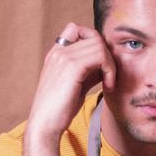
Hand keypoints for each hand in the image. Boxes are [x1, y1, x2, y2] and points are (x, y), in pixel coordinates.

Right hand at [26, 23, 115, 141]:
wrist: (45, 125)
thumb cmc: (60, 111)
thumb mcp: (76, 86)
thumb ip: (88, 73)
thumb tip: (105, 66)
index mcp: (56, 54)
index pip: (77, 29)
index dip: (94, 43)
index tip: (101, 66)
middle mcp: (59, 51)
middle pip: (93, 36)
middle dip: (108, 56)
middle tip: (110, 76)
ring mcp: (64, 57)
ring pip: (99, 44)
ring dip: (111, 63)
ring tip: (109, 83)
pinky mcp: (72, 67)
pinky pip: (100, 56)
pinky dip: (110, 70)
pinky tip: (108, 86)